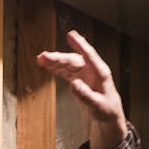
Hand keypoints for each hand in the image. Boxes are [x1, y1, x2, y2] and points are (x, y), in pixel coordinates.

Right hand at [36, 29, 125, 148]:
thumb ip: (85, 95)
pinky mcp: (78, 77)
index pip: (89, 55)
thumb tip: (73, 84)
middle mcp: (91, 69)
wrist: (108, 114)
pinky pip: (65, 70)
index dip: (80, 44)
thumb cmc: (106, 109)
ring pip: (67, 64)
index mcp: (100, 72)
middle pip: (73, 60)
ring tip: (40, 59)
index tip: (70, 35)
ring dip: (54, 61)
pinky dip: (56, 68)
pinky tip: (46, 66)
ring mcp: (84, 73)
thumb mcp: (97, 105)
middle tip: (44, 56)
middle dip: (58, 57)